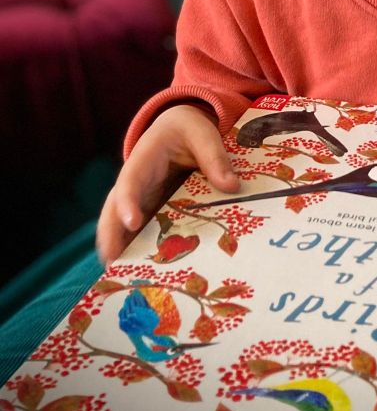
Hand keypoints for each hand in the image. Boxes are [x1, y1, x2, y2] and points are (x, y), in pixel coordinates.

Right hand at [96, 104, 239, 265]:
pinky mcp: (149, 214)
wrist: (177, 128)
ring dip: (121, 253)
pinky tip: (149, 279)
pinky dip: (139, 254)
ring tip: (126, 282)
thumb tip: (231, 186)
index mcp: (142, 159)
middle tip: (114, 266)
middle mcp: (133, 184)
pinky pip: (140, 236)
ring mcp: (138, 202)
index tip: (132, 221)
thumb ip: (214, 156)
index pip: (129, 181)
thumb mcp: (202, 133)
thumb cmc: (187, 129)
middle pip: (113, 212)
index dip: (127, 201)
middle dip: (112, 237)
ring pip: (121, 229)